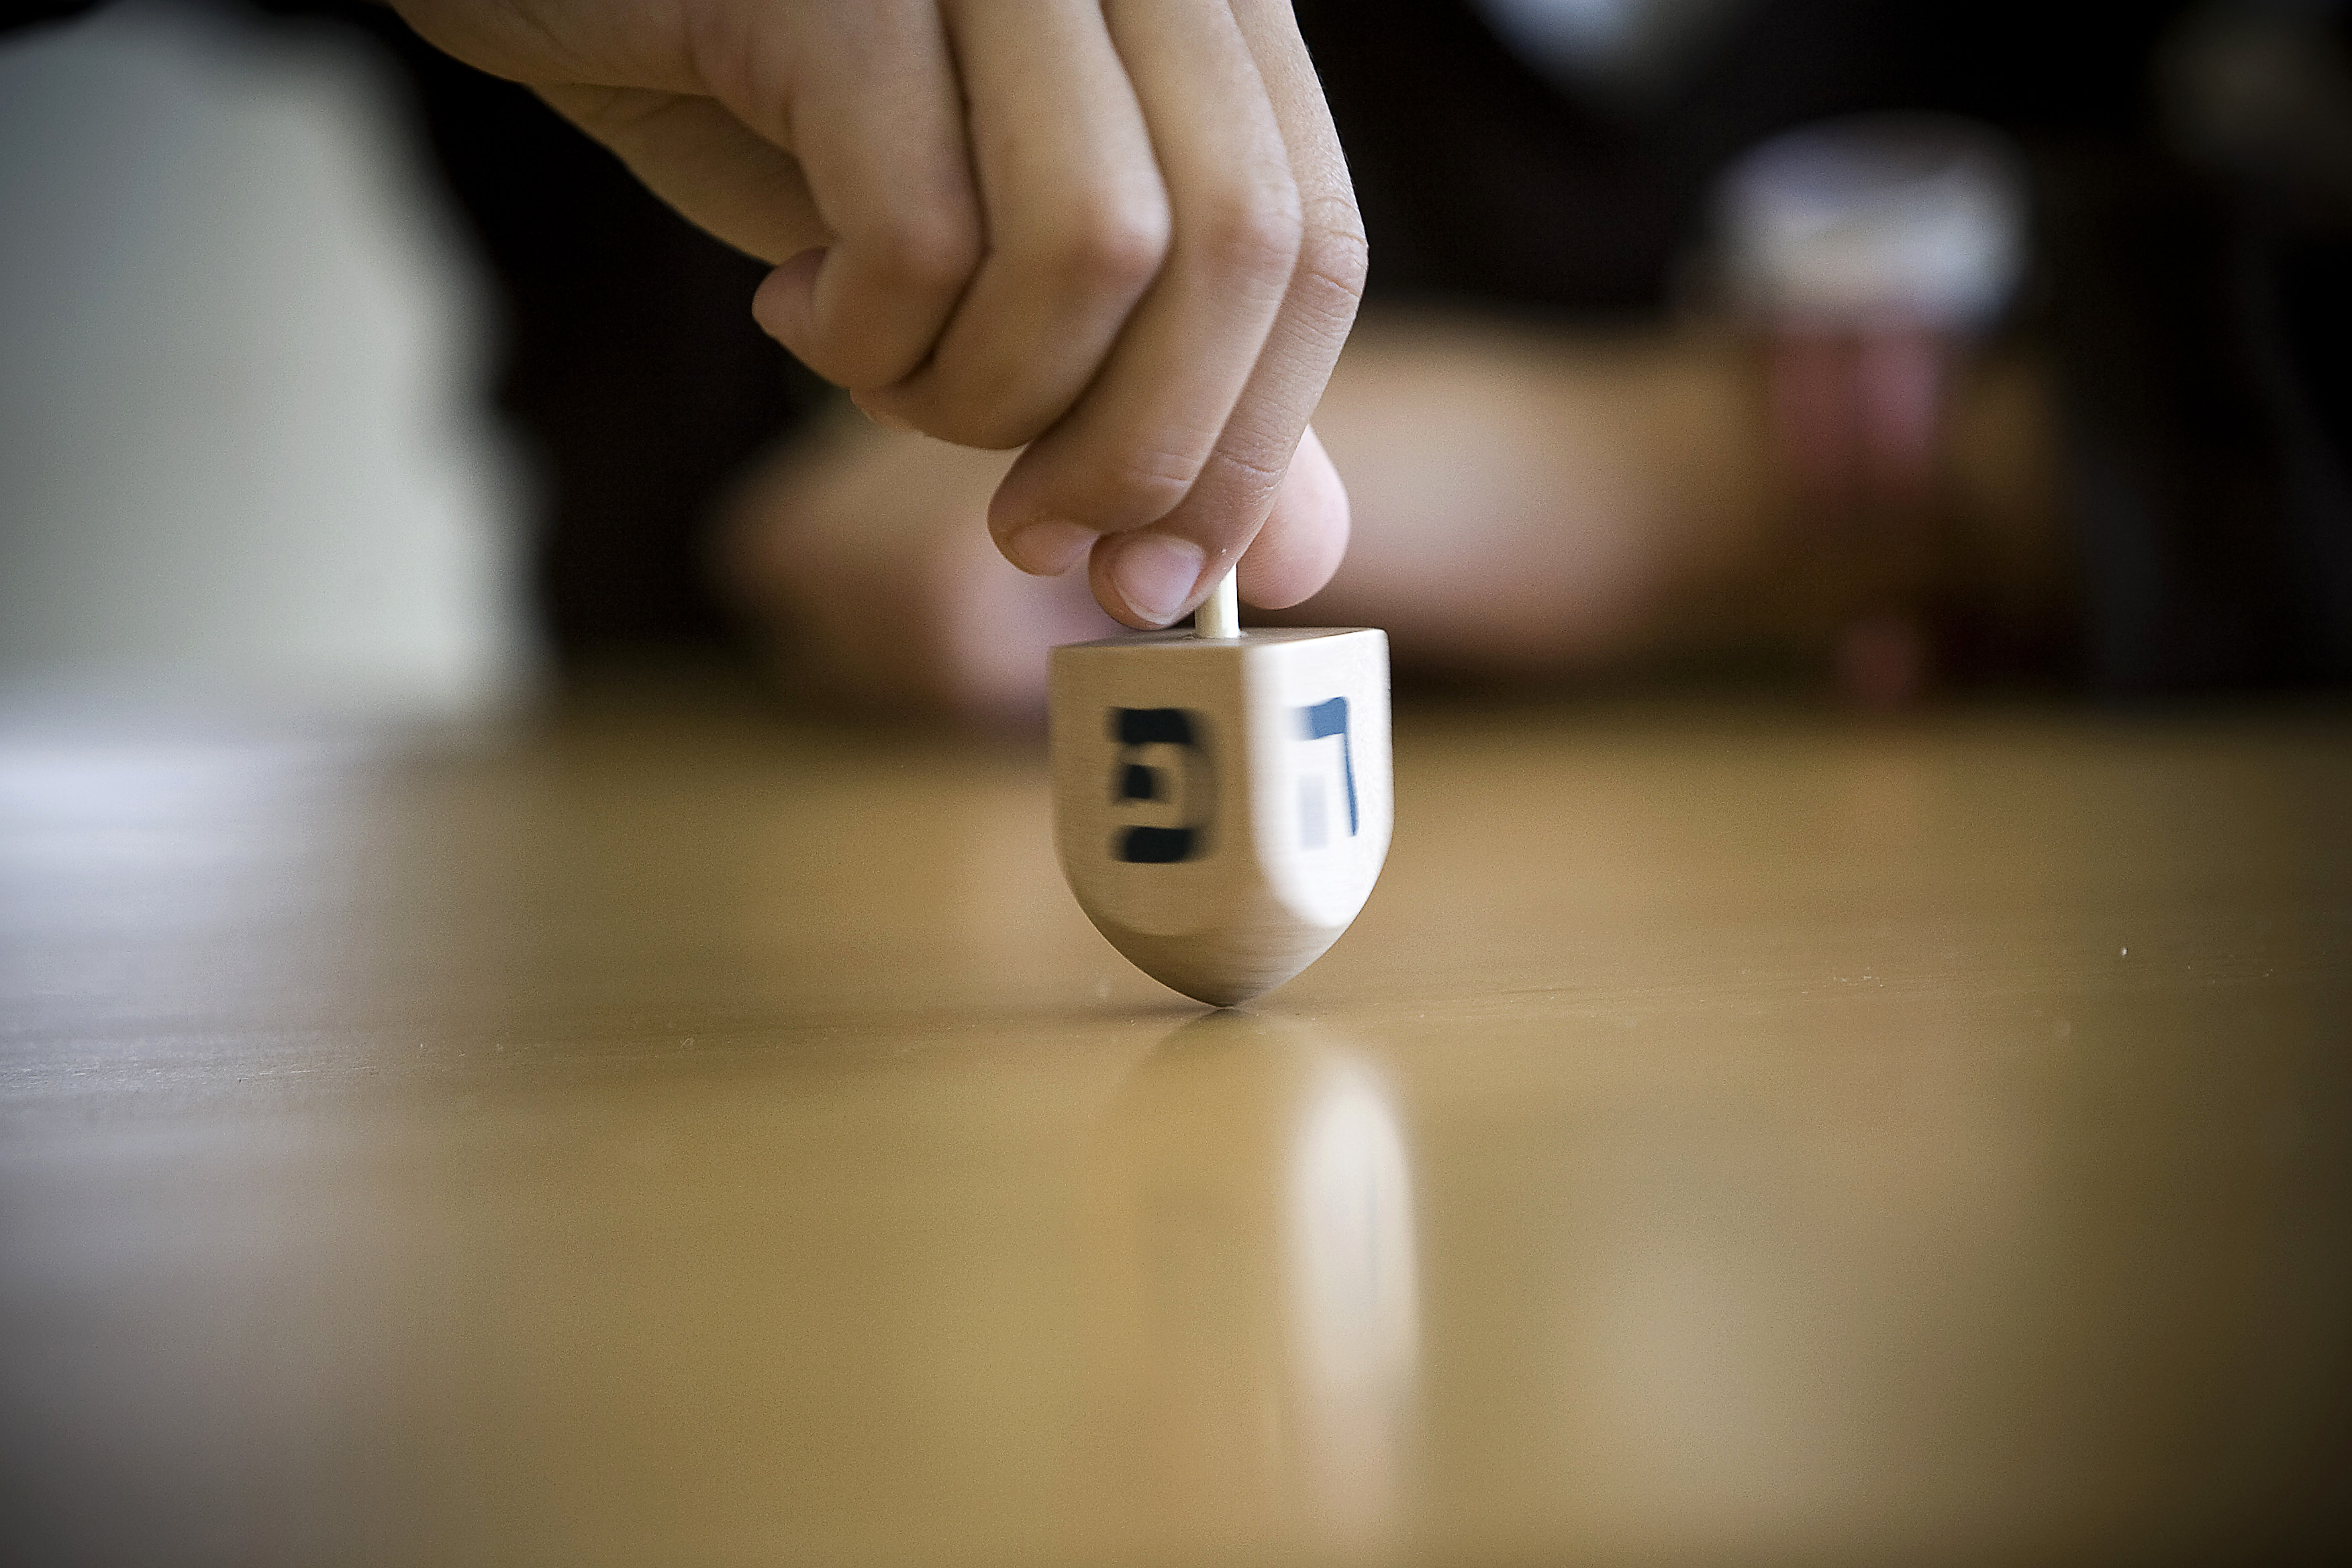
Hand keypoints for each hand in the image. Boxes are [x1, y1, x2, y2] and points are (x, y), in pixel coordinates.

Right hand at [389, 0, 1362, 627]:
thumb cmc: (788, 101)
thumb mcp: (996, 246)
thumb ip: (1159, 372)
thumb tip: (1303, 554)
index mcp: (1199, 0)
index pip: (1315, 240)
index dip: (1254, 441)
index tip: (1163, 582)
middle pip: (1236, 250)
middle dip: (1143, 452)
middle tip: (1035, 536)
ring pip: (1095, 247)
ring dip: (985, 393)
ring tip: (879, 375)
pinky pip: (920, 234)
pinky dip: (864, 338)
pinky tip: (791, 306)